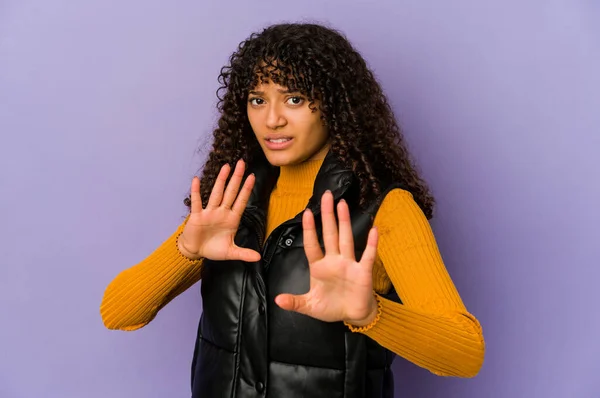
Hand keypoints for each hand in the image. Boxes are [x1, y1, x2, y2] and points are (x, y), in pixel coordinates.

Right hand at [178, 159, 260, 261]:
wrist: (195, 251)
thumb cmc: (213, 249)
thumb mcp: (231, 252)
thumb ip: (244, 254)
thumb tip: (258, 258)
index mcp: (231, 219)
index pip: (241, 201)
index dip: (246, 189)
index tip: (252, 177)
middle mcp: (221, 212)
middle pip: (231, 192)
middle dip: (236, 178)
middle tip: (242, 163)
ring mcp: (209, 212)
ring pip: (217, 193)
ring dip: (221, 180)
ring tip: (226, 167)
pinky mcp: (197, 216)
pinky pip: (197, 202)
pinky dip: (196, 191)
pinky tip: (196, 179)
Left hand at [275, 191, 378, 325]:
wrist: (353, 315)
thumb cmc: (331, 307)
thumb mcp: (310, 306)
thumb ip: (295, 302)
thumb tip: (277, 300)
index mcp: (319, 267)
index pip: (312, 245)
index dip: (310, 230)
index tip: (307, 213)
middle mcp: (334, 261)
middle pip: (330, 234)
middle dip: (328, 215)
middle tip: (326, 196)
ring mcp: (349, 264)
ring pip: (346, 239)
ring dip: (344, 222)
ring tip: (342, 204)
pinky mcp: (363, 272)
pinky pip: (368, 255)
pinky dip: (372, 244)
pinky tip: (374, 230)